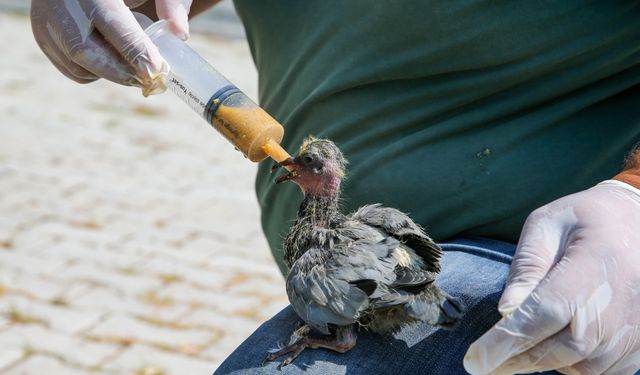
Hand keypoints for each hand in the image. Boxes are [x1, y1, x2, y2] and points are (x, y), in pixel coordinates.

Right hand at [30, 0, 192, 95]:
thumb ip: (171, 1)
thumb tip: (181, 33)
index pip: (112, 24)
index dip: (136, 51)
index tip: (157, 70)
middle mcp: (61, 4)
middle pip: (85, 50)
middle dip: (121, 71)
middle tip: (150, 79)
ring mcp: (46, 20)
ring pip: (77, 63)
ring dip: (109, 72)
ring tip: (133, 66)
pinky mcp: (42, 34)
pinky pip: (71, 68)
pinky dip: (95, 72)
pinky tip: (110, 59)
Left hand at [464, 180, 639, 374]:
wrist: (638, 221)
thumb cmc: (584, 219)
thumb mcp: (547, 225)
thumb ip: (526, 267)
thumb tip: (505, 311)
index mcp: (595, 265)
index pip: (546, 313)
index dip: (510, 339)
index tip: (476, 358)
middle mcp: (622, 303)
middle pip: (563, 349)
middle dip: (518, 360)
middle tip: (486, 361)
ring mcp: (635, 328)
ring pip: (581, 367)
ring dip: (547, 361)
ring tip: (525, 341)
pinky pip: (601, 371)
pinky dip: (573, 365)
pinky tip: (557, 342)